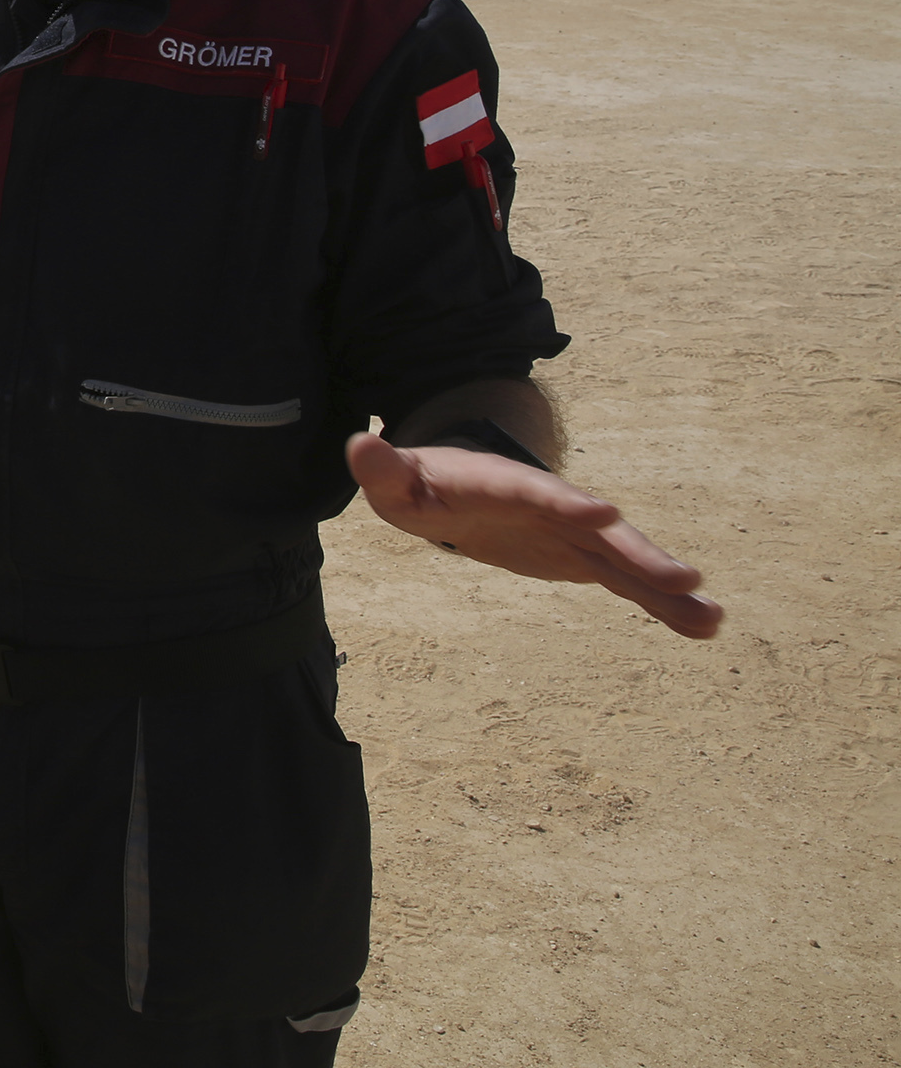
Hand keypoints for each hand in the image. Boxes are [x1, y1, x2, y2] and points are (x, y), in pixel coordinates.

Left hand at [346, 432, 722, 638]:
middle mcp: (551, 506)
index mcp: (504, 484)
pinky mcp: (584, 559)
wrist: (459, 488)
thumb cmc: (422, 485)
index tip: (606, 514)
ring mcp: (574, 534)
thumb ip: (383, 468)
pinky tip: (704, 627)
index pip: (537, 492)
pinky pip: (627, 584)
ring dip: (666, 586)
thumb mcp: (396, 481)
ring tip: (712, 615)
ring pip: (625, 561)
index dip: (567, 502)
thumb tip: (360, 444)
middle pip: (599, 533)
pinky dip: (663, 604)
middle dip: (640, 553)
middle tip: (686, 577)